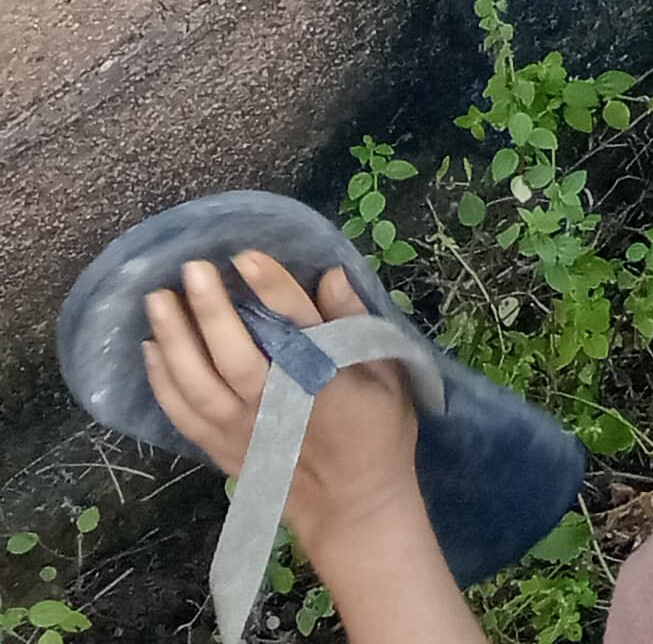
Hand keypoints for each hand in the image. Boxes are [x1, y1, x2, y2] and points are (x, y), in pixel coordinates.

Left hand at [143, 254, 446, 603]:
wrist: (352, 506)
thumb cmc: (378, 434)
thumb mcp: (391, 374)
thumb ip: (358, 324)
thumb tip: (330, 276)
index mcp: (328, 380)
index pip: (296, 324)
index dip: (270, 288)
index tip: (246, 257)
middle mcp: (278, 404)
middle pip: (235, 352)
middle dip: (210, 309)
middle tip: (191, 268)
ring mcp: (242, 429)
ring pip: (198, 382)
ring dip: (175, 339)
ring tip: (157, 300)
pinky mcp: (220, 447)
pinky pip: (182, 412)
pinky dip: (163, 380)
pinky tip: (151, 348)